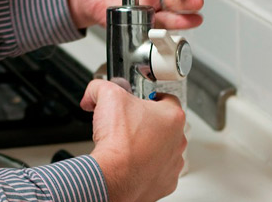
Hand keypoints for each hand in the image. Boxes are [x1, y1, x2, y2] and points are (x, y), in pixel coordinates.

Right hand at [81, 80, 186, 201]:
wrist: (114, 176)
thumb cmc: (119, 141)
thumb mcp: (107, 96)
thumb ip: (100, 87)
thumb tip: (94, 92)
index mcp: (172, 117)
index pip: (167, 99)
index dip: (149, 98)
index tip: (139, 101)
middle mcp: (177, 140)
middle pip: (165, 125)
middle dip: (147, 123)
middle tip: (128, 123)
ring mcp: (173, 163)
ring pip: (163, 149)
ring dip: (148, 146)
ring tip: (128, 145)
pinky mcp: (165, 182)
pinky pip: (157, 171)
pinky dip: (145, 167)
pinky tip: (130, 163)